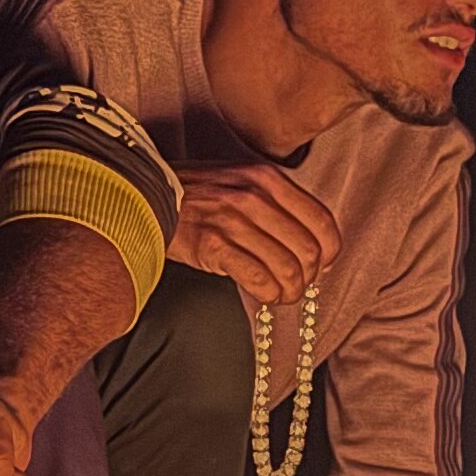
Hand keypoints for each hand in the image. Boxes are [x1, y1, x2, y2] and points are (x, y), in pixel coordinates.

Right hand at [169, 164, 342, 309]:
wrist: (146, 195)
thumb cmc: (197, 194)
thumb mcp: (242, 181)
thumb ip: (277, 204)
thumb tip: (312, 245)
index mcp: (268, 179)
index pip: (321, 221)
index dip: (330, 251)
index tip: (323, 266)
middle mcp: (255, 196)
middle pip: (308, 250)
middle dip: (309, 277)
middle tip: (298, 286)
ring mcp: (234, 221)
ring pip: (288, 269)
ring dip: (290, 291)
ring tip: (281, 295)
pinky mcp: (214, 246)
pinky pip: (260, 280)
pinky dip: (269, 295)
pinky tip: (265, 296)